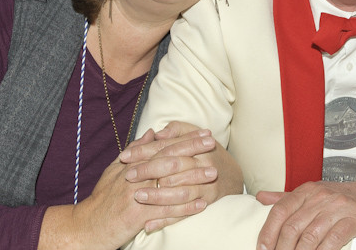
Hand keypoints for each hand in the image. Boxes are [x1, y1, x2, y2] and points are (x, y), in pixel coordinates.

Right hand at [39, 131, 206, 249]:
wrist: (85, 227)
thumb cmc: (102, 199)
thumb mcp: (114, 170)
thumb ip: (134, 150)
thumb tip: (151, 132)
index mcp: (133, 164)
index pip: (163, 146)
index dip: (184, 138)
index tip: (203, 132)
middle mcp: (135, 176)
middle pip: (168, 159)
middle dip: (192, 150)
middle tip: (213, 143)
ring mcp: (137, 196)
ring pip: (170, 183)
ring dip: (194, 178)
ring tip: (213, 172)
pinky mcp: (138, 216)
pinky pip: (166, 210)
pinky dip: (185, 207)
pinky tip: (202, 204)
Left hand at [119, 121, 242, 225]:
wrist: (231, 175)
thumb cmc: (206, 153)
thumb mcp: (194, 135)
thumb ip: (176, 130)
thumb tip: (156, 134)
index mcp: (197, 146)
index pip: (168, 146)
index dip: (145, 151)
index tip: (124, 156)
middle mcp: (203, 163)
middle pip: (174, 166)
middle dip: (149, 171)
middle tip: (128, 176)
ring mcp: (206, 184)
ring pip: (180, 191)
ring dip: (158, 195)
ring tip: (138, 196)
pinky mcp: (207, 201)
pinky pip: (185, 213)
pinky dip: (167, 219)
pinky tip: (149, 223)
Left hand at [256, 178, 355, 249]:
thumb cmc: (337, 198)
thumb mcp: (311, 193)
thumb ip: (286, 198)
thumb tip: (260, 198)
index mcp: (307, 190)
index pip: (280, 210)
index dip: (268, 232)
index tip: (262, 249)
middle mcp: (320, 197)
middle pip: (293, 227)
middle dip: (282, 249)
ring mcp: (337, 207)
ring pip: (310, 237)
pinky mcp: (354, 219)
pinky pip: (333, 240)